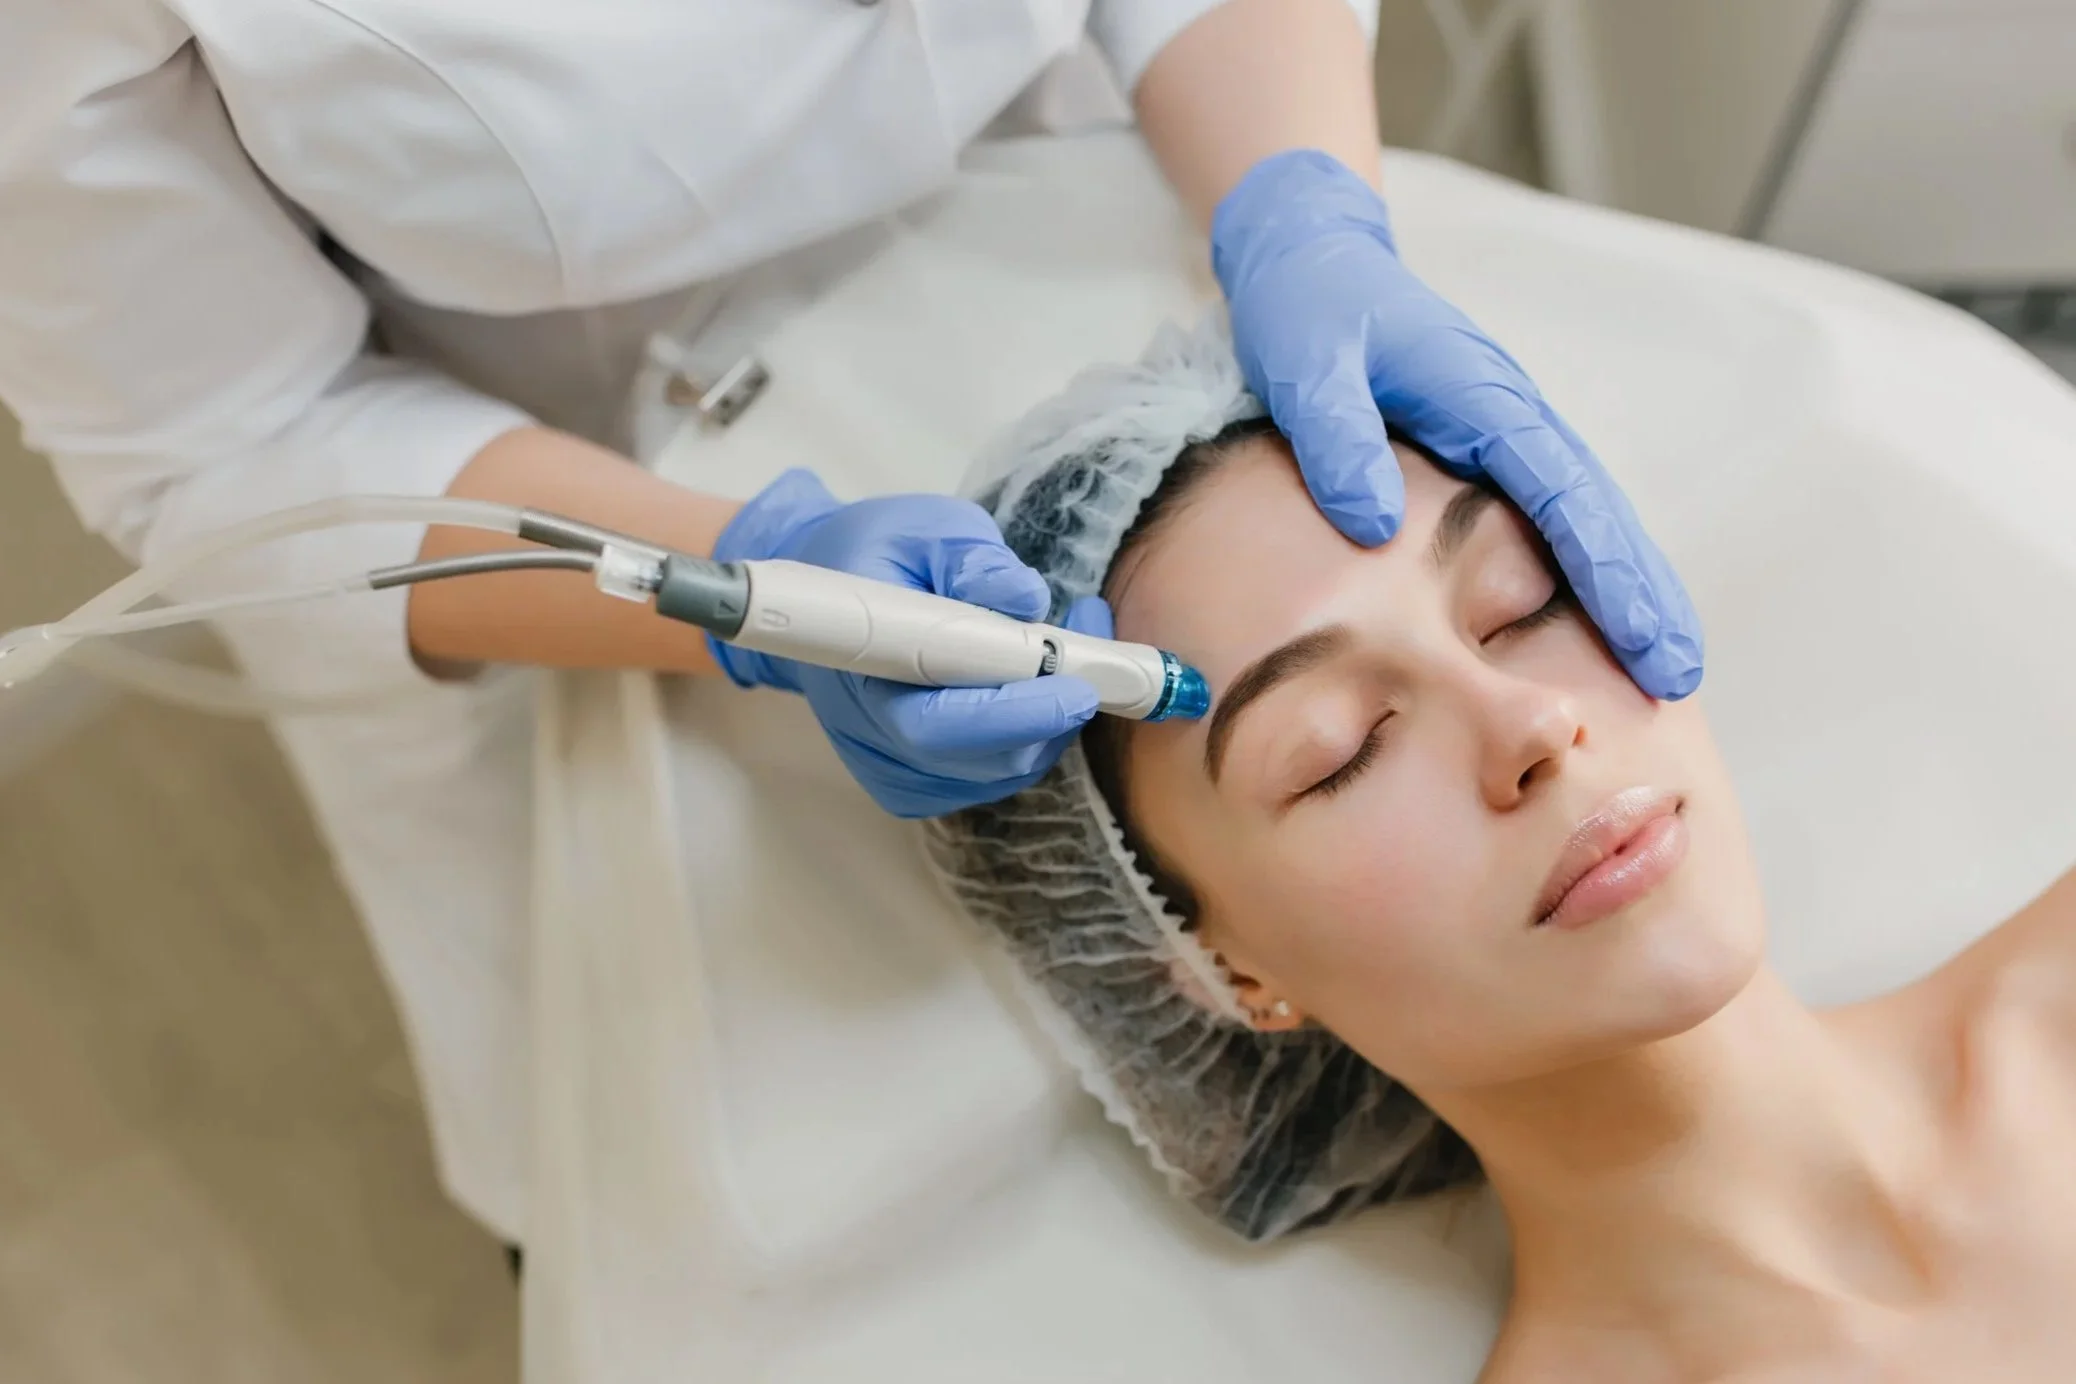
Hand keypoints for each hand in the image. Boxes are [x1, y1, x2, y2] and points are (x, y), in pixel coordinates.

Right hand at [708, 468, 1107, 817]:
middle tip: (1095, 657)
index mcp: (862, 670)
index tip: (1076, 686)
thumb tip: (1025, 597)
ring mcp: (891, 768)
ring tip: (1070, 652)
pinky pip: (989, 779)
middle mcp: (871, 735)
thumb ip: (972, 558)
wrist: (826, 599)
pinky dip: (1029, 740)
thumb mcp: (924, 528)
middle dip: (1051, 716)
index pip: (938, 723)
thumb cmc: (878, 555)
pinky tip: (1036, 689)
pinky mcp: (914, 783)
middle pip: (980, 759)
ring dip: (1049, 722)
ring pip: (996, 773)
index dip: (1012, 714)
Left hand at [1212, 150, 1703, 699]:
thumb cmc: (1309, 308)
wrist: (1311, 258)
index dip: (1606, 570)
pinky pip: (1549, 514)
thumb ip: (1337, 437)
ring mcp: (1506, 432)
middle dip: (1643, 592)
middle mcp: (1512, 416)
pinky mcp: (1487, 448)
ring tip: (1662, 666)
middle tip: (1679, 674)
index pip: (1563, 495)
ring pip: (1585, 516)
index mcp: (1483, 397)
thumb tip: (1374, 526)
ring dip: (1627, 586)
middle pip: (1598, 511)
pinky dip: (1585, 565)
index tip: (1642, 635)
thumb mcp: (1306, 364)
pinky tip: (1599, 620)